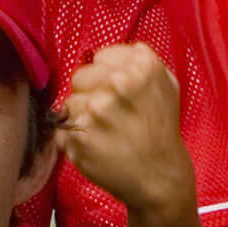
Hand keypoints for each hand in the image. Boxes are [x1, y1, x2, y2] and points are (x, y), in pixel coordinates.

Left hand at [50, 44, 194, 226]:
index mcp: (141, 66)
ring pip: (69, 103)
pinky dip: (73, 139)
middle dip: (89, 93)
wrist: (159, 176)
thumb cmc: (160, 129)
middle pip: (80, 77)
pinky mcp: (80, 135)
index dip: (104, 75)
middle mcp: (119, 83)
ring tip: (104, 133)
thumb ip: (141, 59)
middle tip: (108, 115)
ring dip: (80, 117)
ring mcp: (97, 110)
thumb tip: (111, 51)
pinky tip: (96, 146)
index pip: (99, 57)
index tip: (115, 92)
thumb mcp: (166, 85)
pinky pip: (61, 128)